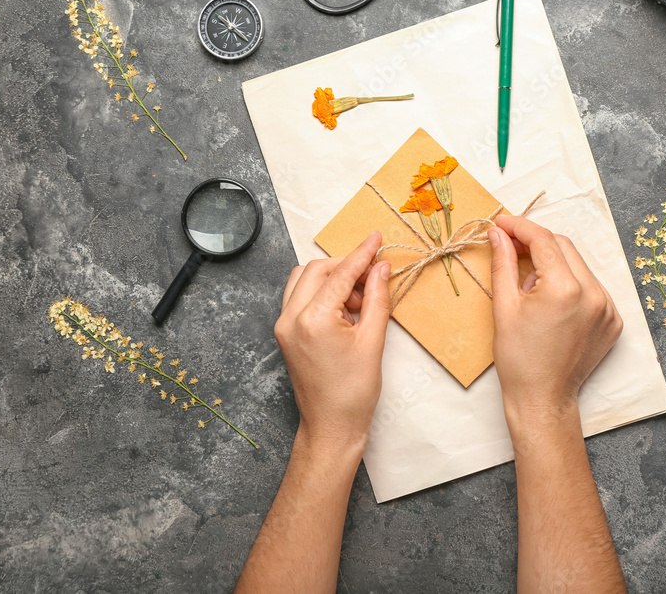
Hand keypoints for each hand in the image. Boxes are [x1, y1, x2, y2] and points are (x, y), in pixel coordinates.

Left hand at [274, 231, 391, 449]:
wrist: (331, 427)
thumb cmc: (353, 392)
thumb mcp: (373, 341)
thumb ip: (377, 299)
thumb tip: (382, 268)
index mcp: (312, 319)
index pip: (340, 273)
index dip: (362, 254)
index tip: (377, 238)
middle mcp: (290, 318)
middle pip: (317, 270)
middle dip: (347, 266)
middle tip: (375, 275)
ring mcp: (283, 326)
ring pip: (304, 280)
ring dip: (333, 278)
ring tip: (360, 299)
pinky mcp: (284, 333)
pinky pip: (300, 297)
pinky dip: (321, 293)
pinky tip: (345, 310)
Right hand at [488, 216, 622, 424]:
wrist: (543, 399)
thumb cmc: (519, 359)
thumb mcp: (504, 307)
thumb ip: (504, 263)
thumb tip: (498, 234)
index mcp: (565, 289)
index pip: (543, 240)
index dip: (520, 227)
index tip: (502, 224)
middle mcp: (593, 294)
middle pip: (563, 247)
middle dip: (536, 242)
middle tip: (511, 245)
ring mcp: (608, 308)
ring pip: (579, 266)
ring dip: (554, 263)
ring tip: (530, 282)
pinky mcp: (613, 320)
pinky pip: (591, 287)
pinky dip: (571, 284)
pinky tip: (551, 300)